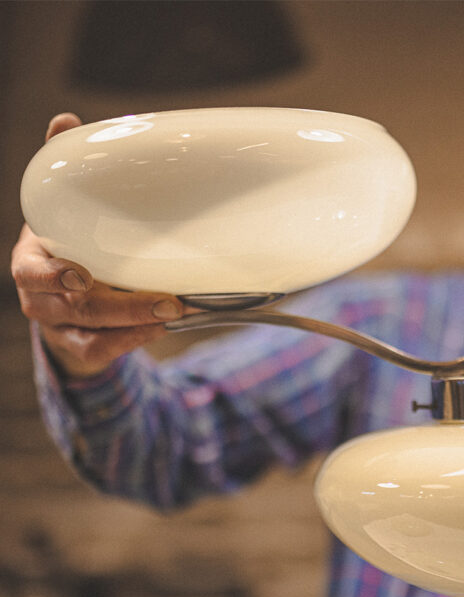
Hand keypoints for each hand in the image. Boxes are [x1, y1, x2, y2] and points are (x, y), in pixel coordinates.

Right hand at [11, 114, 186, 378]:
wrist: (61, 294)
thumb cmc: (68, 243)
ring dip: (136, 326)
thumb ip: (64, 171)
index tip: (81, 276)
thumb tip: (66, 120)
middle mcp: (40, 298)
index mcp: (32, 260)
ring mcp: (59, 326)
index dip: (53, 276)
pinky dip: (131, 343)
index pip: (31, 273)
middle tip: (170, 300)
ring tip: (175, 313)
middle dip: (124, 307)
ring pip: (91, 334)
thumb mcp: (62, 211)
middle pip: (75, 308)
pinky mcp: (79, 346)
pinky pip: (101, 351)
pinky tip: (159, 329)